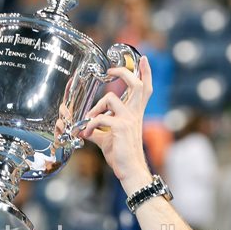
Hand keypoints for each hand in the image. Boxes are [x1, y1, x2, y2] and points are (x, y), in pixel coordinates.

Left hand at [82, 56, 152, 183]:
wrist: (128, 170)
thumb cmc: (120, 155)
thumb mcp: (107, 139)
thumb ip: (97, 131)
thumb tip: (84, 130)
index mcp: (134, 114)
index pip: (145, 90)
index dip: (146, 74)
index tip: (144, 59)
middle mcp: (134, 114)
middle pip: (136, 84)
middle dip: (124, 72)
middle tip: (110, 70)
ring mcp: (128, 119)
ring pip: (110, 98)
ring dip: (95, 107)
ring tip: (88, 120)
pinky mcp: (120, 127)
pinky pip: (100, 118)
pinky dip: (89, 125)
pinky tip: (86, 134)